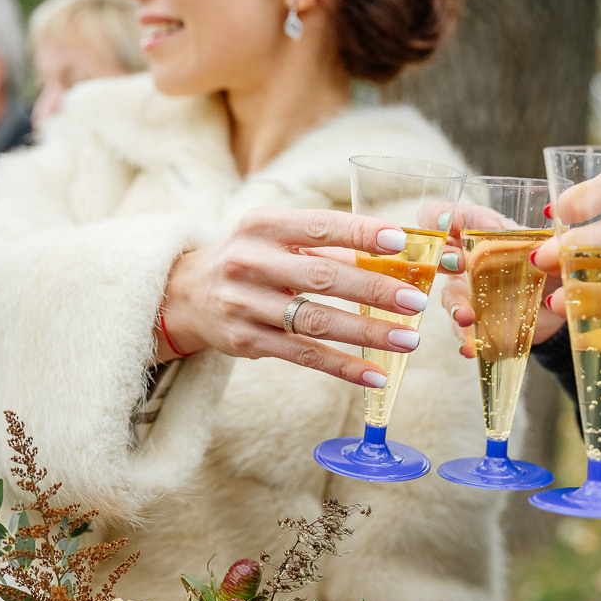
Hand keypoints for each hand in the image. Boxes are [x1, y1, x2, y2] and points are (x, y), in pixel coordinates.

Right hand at [158, 207, 433, 385]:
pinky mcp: (246, 340)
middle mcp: (250, 261)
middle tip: (416, 302)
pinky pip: (302, 355)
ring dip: (366, 333)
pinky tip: (375, 375)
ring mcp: (245, 303)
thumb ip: (328, 248)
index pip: (320, 226)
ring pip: (315, 321)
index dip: (361, 233)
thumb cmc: (251, 260)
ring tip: (407, 340)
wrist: (185, 294)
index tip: (402, 242)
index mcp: (263, 226)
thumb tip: (396, 260)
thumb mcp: (277, 240)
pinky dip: (342, 367)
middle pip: (321, 277)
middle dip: (374, 291)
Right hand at [434, 200, 562, 357]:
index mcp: (482, 229)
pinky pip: (464, 329)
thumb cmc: (552, 261)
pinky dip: (465, 338)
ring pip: (449, 295)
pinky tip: (469, 347)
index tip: (446, 223)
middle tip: (456, 264)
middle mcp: (468, 258)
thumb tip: (542, 252)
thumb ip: (548, 244)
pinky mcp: (478, 320)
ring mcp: (470, 291)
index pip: (445, 215)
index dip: (436, 215)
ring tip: (466, 316)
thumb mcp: (552, 245)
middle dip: (441, 257)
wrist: (565, 303)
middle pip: (438, 253)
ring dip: (454, 305)